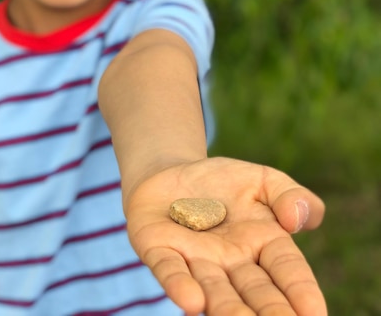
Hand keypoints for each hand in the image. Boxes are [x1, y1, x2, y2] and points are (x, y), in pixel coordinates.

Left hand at [125, 157, 325, 315]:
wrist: (171, 172)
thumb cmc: (223, 182)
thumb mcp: (263, 179)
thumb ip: (289, 194)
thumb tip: (297, 220)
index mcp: (263, 244)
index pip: (288, 270)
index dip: (301, 291)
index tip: (315, 313)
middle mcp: (231, 260)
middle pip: (254, 290)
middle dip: (269, 310)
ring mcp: (194, 258)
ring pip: (214, 289)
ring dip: (226, 308)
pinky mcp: (159, 249)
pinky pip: (169, 269)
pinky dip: (179, 285)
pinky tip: (190, 302)